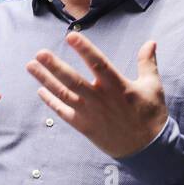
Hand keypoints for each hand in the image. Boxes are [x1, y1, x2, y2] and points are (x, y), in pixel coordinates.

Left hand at [25, 33, 167, 157]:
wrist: (148, 148)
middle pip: (73, 80)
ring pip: (63, 94)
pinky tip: (40, 90)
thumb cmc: (150, 114)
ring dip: (45, 80)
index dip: (85, 50)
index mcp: (118, 86)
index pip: (99, 64)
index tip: (70, 36)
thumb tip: (150, 42)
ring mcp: (90, 113)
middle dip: (54, 66)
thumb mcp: (153, 86)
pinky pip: (63, 112)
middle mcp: (100, 99)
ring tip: (30, 66)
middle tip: (39, 53)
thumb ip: (147, 63)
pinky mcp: (84, 126)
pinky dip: (51, 101)